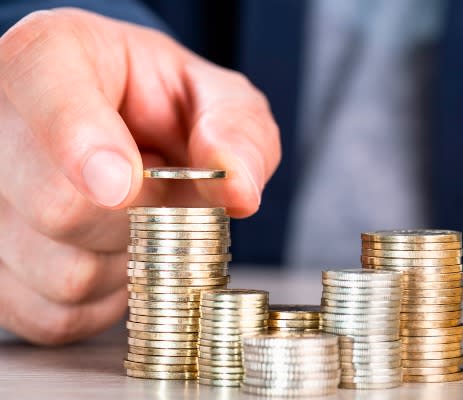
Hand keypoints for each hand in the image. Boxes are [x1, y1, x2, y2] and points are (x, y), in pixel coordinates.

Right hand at [0, 8, 279, 343]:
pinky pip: (54, 315)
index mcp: (52, 58)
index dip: (85, 148)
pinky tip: (110, 254)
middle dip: (139, 218)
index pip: (49, 98)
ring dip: (126, 263)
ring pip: (60, 273)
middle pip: (58, 207)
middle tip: (159, 194)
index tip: (121, 186)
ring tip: (133, 221)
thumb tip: (238, 189)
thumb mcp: (216, 97)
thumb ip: (237, 130)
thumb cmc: (162, 107)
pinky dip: (102, 301)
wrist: (127, 134)